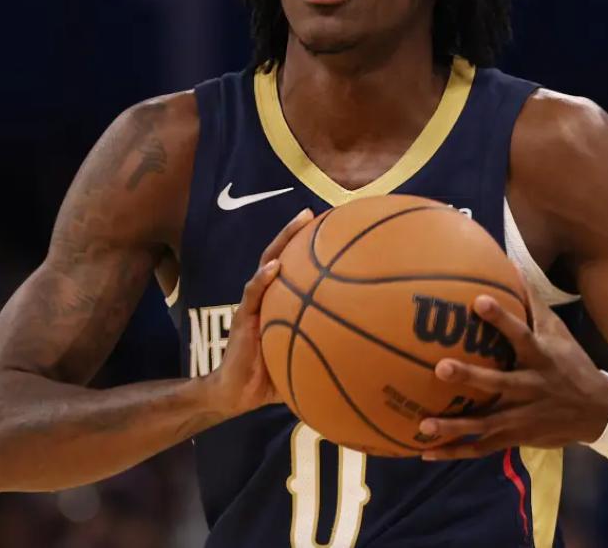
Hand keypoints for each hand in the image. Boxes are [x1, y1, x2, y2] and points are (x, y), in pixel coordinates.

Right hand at [210, 207, 313, 416]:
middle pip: (281, 255)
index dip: (309, 249)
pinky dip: (263, 278)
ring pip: (267, 264)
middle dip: (295, 232)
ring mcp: (254, 304)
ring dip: (281, 241)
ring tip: (298, 223)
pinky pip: (252, 293)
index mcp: (282, 303)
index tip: (331, 228)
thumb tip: (369, 355)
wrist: (238, 393)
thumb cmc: (274, 376)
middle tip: (312, 213)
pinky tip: (273, 268)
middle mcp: (269, 297)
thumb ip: (328, 350)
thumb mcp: (306, 359)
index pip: (296, 268)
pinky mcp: (242, 317)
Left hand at [419, 285, 607, 459]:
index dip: (501, 318)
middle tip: (440, 367)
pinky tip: (425, 451)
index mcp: (541, 358)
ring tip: (422, 424)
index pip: (521, 334)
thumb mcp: (559, 333)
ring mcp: (522, 417)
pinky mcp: (516, 438)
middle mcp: (531, 388)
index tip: (477, 300)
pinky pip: (481, 448)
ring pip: (485, 424)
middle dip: (470, 377)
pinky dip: (454, 451)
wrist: (598, 413)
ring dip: (454, 426)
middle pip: (499, 384)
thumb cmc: (570, 364)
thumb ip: (532, 303)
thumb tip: (510, 266)